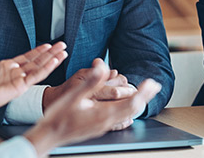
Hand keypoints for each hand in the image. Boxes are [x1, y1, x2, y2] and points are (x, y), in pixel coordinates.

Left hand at [0, 31, 66, 130]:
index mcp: (9, 67)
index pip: (28, 57)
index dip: (39, 51)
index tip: (48, 45)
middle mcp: (16, 73)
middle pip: (38, 61)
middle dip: (50, 53)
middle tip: (62, 45)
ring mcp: (20, 80)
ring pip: (40, 68)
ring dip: (52, 60)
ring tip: (63, 52)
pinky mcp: (21, 87)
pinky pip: (36, 76)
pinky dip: (46, 69)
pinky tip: (54, 62)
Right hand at [25, 59, 160, 156]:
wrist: (49, 135)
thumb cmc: (58, 116)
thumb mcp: (73, 95)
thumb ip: (91, 81)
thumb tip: (102, 67)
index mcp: (102, 114)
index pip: (130, 103)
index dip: (142, 92)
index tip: (150, 82)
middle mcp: (106, 122)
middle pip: (132, 109)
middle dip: (144, 96)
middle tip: (154, 85)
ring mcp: (103, 127)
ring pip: (127, 115)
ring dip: (137, 103)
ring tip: (145, 94)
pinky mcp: (99, 128)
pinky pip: (119, 121)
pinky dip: (127, 113)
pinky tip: (129, 113)